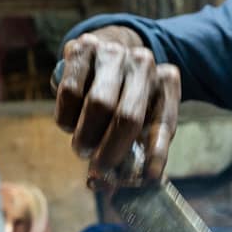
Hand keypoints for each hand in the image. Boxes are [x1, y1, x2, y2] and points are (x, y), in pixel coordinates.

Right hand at [54, 28, 180, 181]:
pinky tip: (69, 123)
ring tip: (82, 148)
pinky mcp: (82, 48)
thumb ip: (135, 150)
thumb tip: (111, 184)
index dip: (157, 154)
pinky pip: (70, 91)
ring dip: (85, 136)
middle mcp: (144, 64)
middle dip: (110, 151)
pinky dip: (66, 117)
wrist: (107, 49)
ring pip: (97, 104)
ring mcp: (113, 53)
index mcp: (166, 82)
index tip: (148, 179)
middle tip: (98, 169)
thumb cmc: (126, 95)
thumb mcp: (142, 117)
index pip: (164, 122)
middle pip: (127, 116)